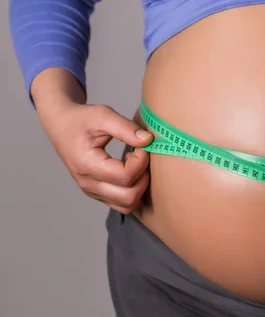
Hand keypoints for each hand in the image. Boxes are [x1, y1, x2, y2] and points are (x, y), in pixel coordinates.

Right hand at [38, 98, 152, 213]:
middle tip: (141, 156)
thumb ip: (126, 128)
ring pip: (127, 205)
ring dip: (140, 187)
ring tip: (135, 164)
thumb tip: (148, 141)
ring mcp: (92, 191)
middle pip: (129, 197)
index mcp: (87, 165)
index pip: (126, 176)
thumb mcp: (103, 115)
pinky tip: (130, 171)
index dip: (141, 161)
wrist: (60, 125)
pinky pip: (122, 203)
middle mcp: (88, 184)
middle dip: (144, 177)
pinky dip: (134, 191)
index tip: (142, 144)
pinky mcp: (97, 193)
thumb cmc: (80, 119)